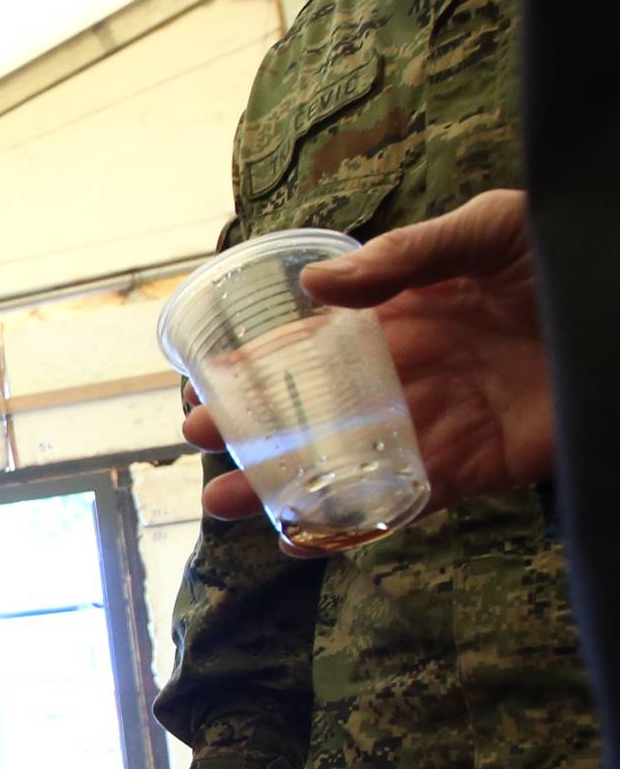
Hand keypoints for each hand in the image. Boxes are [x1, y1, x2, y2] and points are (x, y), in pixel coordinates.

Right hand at [187, 190, 550, 532]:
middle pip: (317, 411)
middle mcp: (414, 373)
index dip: (257, 365)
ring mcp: (442, 423)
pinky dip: (354, 524)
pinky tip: (304, 541)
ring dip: (283, 488)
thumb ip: (408, 256)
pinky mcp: (478, 466)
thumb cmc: (575, 253)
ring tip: (225, 505)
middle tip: (194, 449)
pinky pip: (405, 502)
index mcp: (407, 315)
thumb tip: (316, 289)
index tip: (201, 383)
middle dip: (253, 433)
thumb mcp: (489, 228)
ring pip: (346, 463)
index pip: (315, 344)